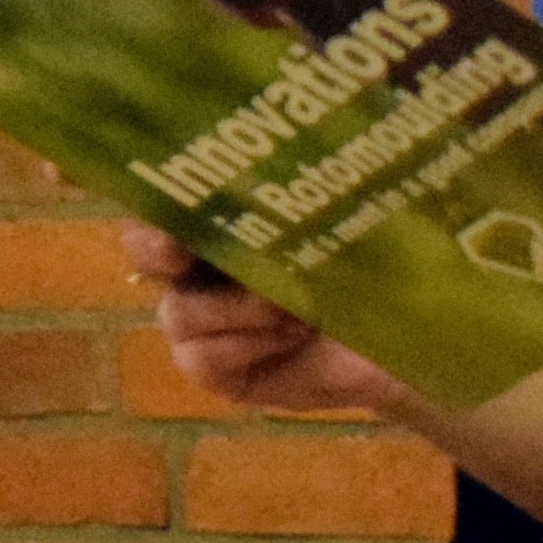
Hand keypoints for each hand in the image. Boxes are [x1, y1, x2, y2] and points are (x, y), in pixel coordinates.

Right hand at [123, 219, 409, 420]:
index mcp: (222, 224)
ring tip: (294, 313)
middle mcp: (198, 270)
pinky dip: (246, 346)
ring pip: (178, 312)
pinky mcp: (213, 371)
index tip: (183, 205)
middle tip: (181, 253)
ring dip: (239, 309)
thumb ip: (291, 207)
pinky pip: (202, 358)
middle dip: (156, 249)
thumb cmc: (372, 274)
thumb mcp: (335, 227)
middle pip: (142, 252)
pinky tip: (287, 341)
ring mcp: (199, 325)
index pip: (167, 202)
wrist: (400, 346)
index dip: (162, 203)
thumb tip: (269, 170)